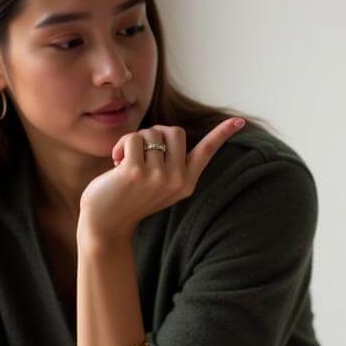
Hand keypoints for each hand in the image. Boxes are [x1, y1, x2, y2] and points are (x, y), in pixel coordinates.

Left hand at [78, 118, 245, 240]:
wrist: (106, 225)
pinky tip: (117, 163)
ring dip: (134, 141)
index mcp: (187, 183)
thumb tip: (174, 133)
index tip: (240, 120)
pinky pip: (133, 138)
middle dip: (154, 134)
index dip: (223, 133)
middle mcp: (177, 180)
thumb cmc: (129, 197)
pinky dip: (121, 145)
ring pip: (151, 132)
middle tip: (141, 152)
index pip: (207, 151)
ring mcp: (158, 176)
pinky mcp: (136, 172)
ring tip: (126, 162)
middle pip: (175, 131)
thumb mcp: (159, 184)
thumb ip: (171, 163)